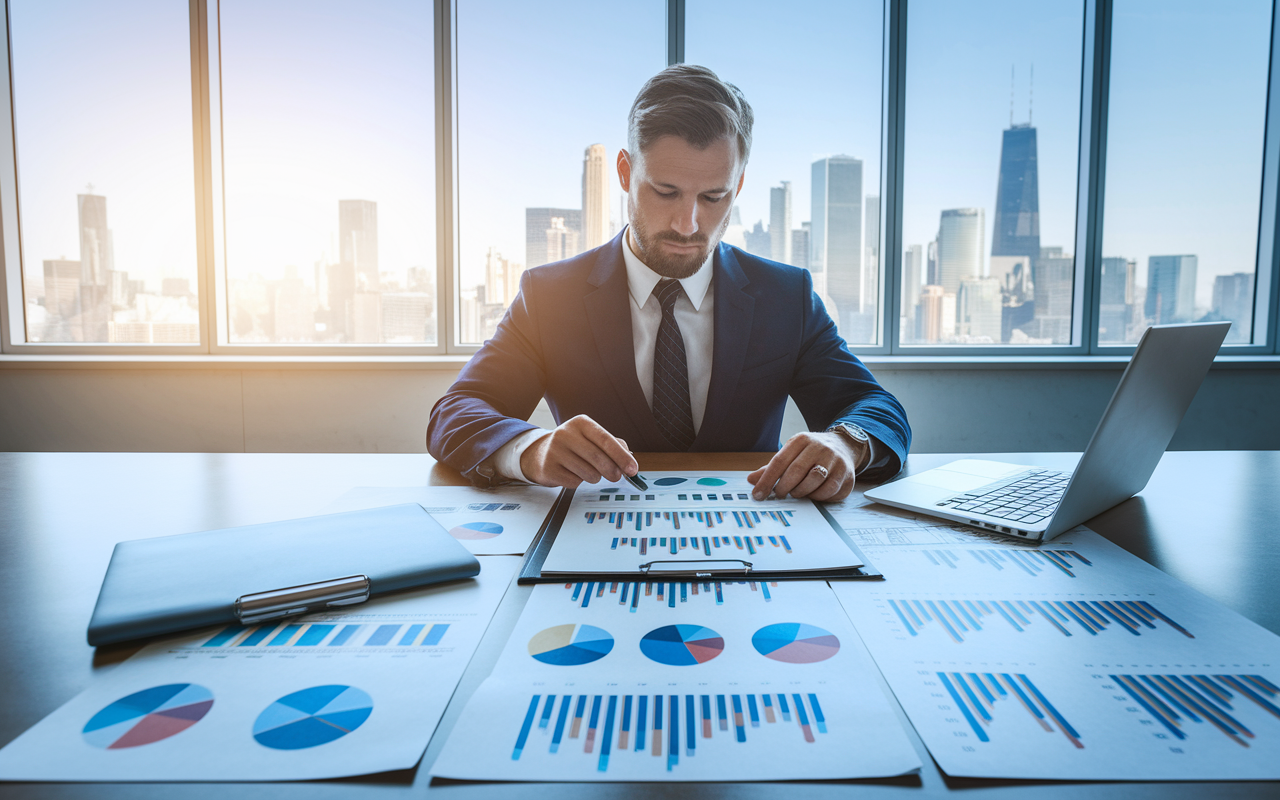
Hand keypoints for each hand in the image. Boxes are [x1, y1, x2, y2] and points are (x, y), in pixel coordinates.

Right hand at [520, 414, 638, 488]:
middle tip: (617, 476)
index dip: (622, 456)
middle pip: (598, 458)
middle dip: (613, 471)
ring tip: (589, 471)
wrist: (542, 453)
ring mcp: (555, 451)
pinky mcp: (549, 468)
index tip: (633, 469)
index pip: (605, 439)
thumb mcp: (592, 438)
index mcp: (581, 423)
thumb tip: (629, 458)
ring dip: (595, 477)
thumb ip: (613, 445)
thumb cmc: (574, 446)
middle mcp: (566, 433)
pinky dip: (579, 482)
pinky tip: (572, 473)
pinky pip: (575, 482)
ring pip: (588, 473)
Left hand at [747, 431, 863, 501]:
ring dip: (801, 492)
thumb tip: (751, 480)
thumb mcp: (791, 454)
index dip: (767, 479)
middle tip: (779, 495)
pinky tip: (813, 493)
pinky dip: (817, 497)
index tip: (758, 494)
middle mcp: (820, 447)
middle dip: (783, 487)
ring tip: (797, 492)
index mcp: (802, 440)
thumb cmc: (811, 453)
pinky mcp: (846, 474)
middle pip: (796, 471)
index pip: (779, 461)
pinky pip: (828, 491)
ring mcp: (835, 460)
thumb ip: (772, 468)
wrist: (843, 446)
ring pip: (813, 482)